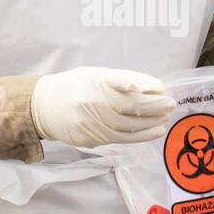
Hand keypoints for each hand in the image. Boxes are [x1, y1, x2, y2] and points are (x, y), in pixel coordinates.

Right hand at [30, 67, 174, 147]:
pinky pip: (120, 138)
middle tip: (171, 103)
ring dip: (151, 123)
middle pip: (129, 106)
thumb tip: (153, 87)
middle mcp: (90, 103)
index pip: (119, 82)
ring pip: (127, 126)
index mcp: (91, 82)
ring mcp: (90, 124)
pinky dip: (140, 136)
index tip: (160, 87)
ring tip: (166, 117)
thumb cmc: (73, 86)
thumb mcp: (94, 74)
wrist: (41, 108)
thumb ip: (121, 79)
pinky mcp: (90, 139)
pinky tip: (154, 131)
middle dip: (154, 105)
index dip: (140, 85)